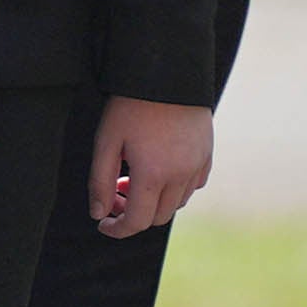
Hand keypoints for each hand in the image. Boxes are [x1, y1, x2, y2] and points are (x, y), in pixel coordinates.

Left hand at [87, 94, 210, 238]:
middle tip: (115, 191)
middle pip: (158, 217)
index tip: (103, 224)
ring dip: (153, 200)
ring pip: (177, 203)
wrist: (167, 77)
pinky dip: (174, 189)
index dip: (117, 229)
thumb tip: (99, 213)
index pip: (137, 221)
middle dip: (133, 213)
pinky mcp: (207, 156)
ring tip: (133, 174)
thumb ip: (100, 182)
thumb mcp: (106, 142)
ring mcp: (198, 167)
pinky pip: (193, 186)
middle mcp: (182, 176)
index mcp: (154, 175)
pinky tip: (158, 169)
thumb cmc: (131, 107)